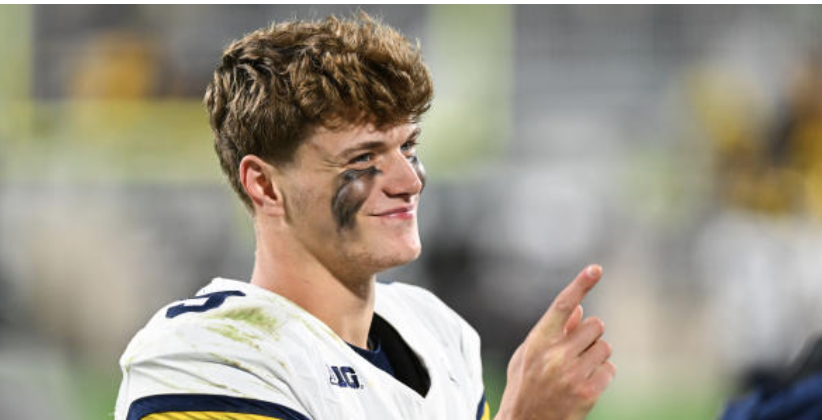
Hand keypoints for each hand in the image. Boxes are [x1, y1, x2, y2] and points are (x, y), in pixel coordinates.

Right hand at [495, 265, 614, 419]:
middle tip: (576, 351)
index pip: (562, 306)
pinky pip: (610, 369)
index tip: (596, 269)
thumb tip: (578, 308)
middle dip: (590, 335)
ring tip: (579, 370)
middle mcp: (555, 356)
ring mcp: (573, 374)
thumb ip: (552, 331)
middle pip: (595, 325)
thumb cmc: (525, 386)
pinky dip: (602, 374)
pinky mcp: (588, 392)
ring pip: (605, 347)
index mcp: (538, 341)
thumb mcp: (528, 354)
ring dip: (597, 355)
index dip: (580, 285)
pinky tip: (586, 384)